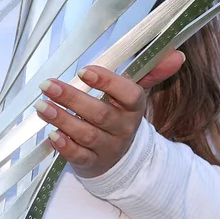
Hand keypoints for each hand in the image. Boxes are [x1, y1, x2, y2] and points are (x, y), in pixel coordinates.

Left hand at [37, 51, 184, 178]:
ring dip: (63, 120)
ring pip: (86, 134)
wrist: (119, 158)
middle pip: (100, 113)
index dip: (108, 82)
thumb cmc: (119, 116)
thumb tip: (178, 54)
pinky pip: (79, 156)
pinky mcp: (91, 163)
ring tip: (42, 106)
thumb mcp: (134, 95)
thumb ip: (150, 72)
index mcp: (134, 107)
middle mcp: (123, 128)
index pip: (129, 94)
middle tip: (48, 85)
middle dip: (73, 98)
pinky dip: (65, 146)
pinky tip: (51, 135)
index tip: (84, 71)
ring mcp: (108, 147)